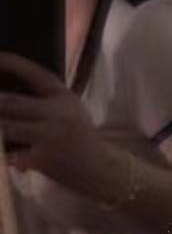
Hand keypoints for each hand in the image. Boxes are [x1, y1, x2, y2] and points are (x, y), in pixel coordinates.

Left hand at [0, 52, 105, 190]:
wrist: (99, 169)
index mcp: (64, 97)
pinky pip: (10, 153)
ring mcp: (49, 137)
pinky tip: (0, 150)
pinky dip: (1, 151)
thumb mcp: (70, 109)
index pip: (34, 74)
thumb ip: (45, 98)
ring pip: (5, 127)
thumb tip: (6, 92)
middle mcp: (57, 114)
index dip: (12, 64)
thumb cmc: (78, 136)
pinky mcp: (42, 159)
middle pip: (11, 102)